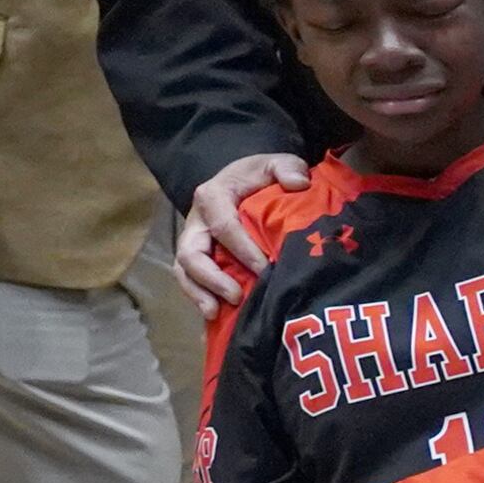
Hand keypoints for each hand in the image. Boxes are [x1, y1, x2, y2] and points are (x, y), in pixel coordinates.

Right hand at [176, 151, 307, 314]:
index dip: (241, 247)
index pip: (223, 224)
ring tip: (216, 313)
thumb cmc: (261, 178)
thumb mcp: (276, 164)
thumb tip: (298, 183)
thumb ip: (288, 167)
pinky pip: (192, 282)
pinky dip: (201, 299)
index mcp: (214, 196)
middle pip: (191, 252)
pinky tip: (216, 318)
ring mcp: (195, 242)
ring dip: (199, 293)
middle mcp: (197, 221)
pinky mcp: (200, 260)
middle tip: (236, 296)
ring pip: (185, 270)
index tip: (265, 268)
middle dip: (210, 277)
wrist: (248, 185)